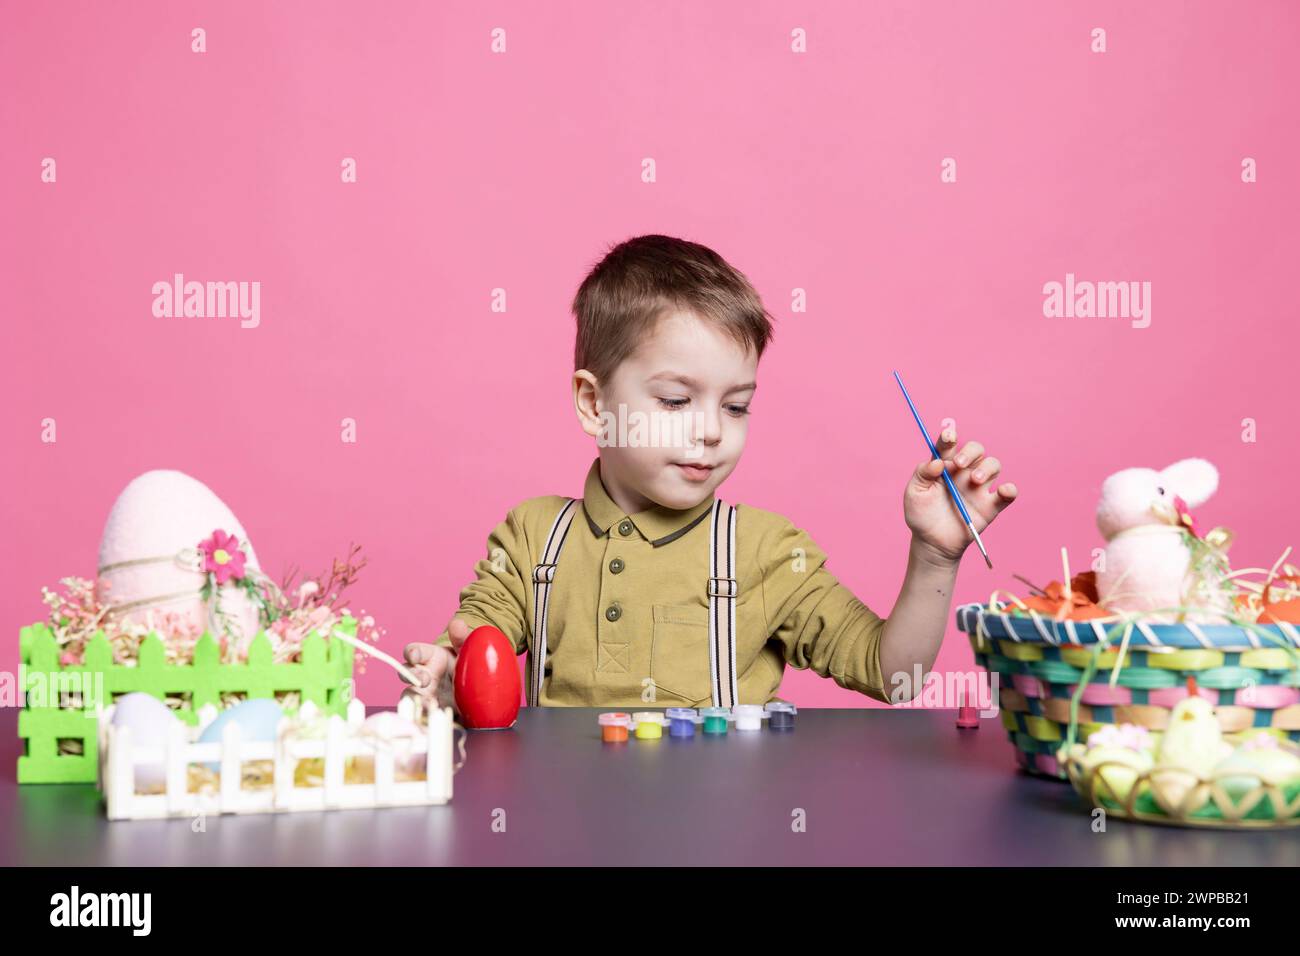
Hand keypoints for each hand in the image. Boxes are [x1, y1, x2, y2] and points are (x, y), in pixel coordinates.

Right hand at [399, 618, 472, 712]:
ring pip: (409, 695)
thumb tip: (456, 623)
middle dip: (412, 676)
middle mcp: (423, 675)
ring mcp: (425, 694)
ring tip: (428, 704)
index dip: (411, 652)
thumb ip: (462, 638)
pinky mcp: (431, 711)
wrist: (479, 689)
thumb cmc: (467, 664)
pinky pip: (421, 714)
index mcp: (430, 656)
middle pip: (407, 674)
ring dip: (415, 699)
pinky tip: (433, 718)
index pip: (414, 651)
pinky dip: (424, 716)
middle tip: (424, 680)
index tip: (413, 655)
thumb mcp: (468, 650)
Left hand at [904, 426, 1017, 564]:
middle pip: (976, 450)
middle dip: (970, 452)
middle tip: (958, 464)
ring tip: (974, 481)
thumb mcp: (914, 492)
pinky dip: (1009, 490)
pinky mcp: (990, 506)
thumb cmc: (921, 515)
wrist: (931, 542)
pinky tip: (1002, 490)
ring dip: (986, 468)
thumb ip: (922, 473)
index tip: (948, 435)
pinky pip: (1007, 494)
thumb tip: (937, 462)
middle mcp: (964, 472)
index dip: (949, 437)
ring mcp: (978, 488)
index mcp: (944, 465)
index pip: (949, 445)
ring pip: (993, 465)